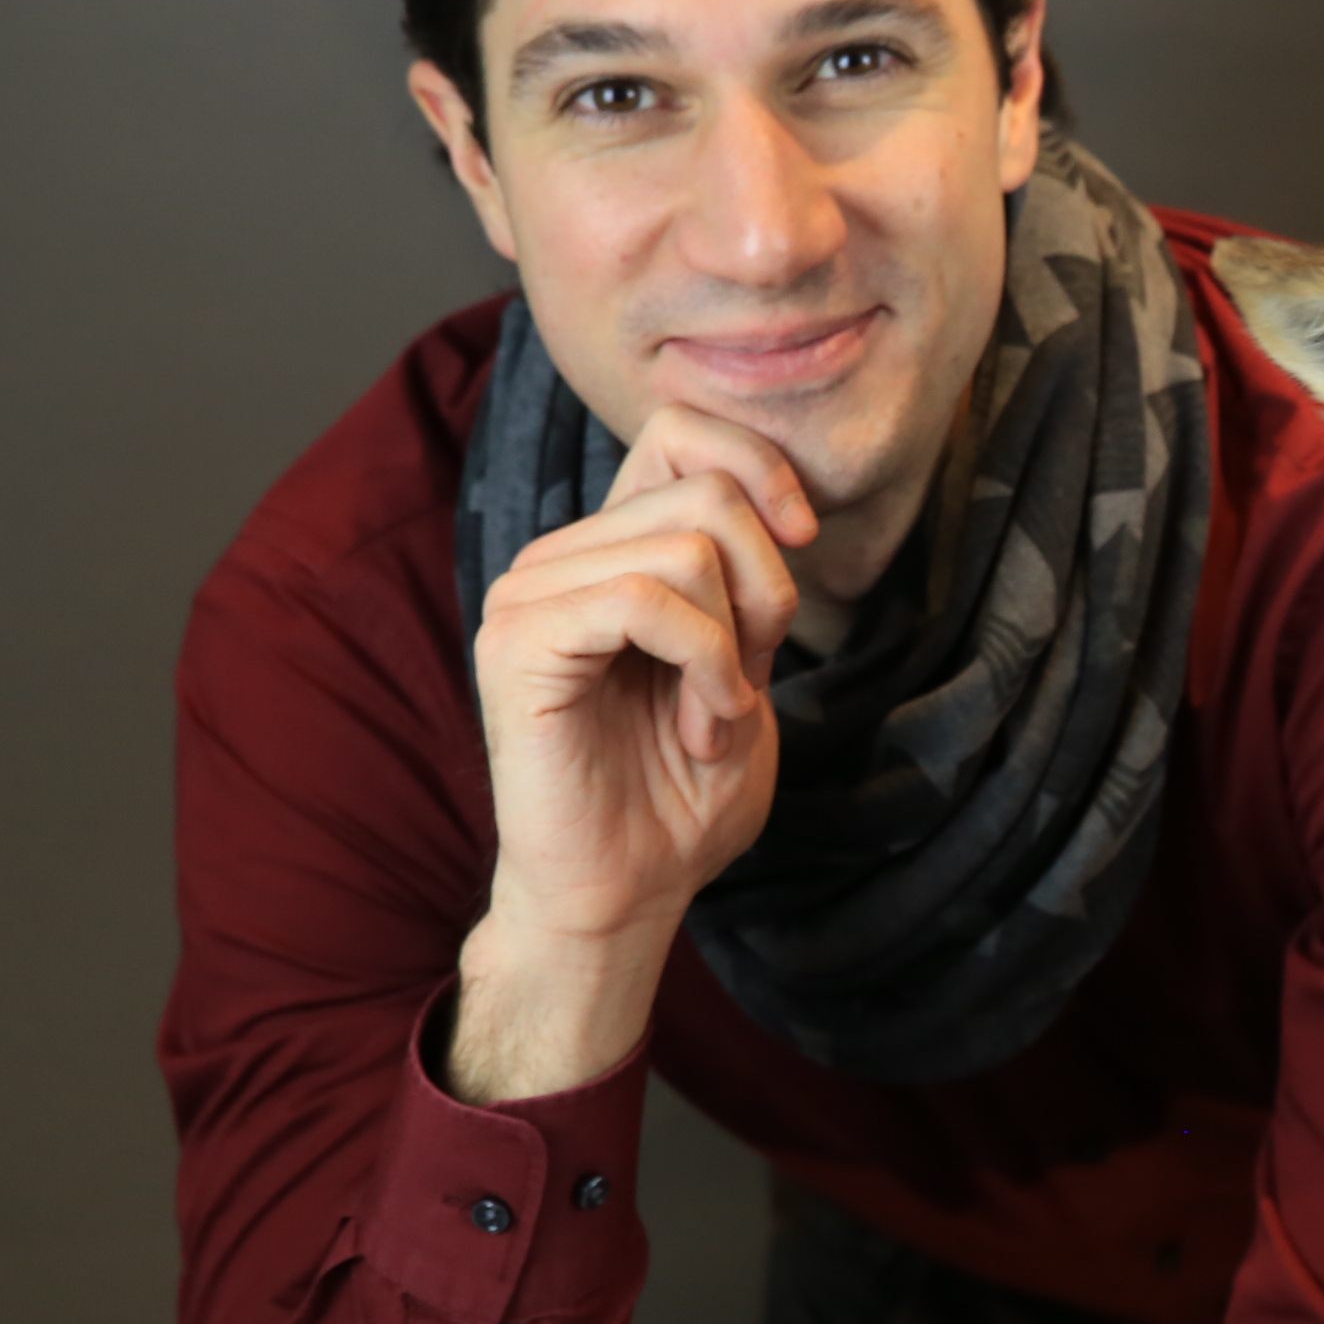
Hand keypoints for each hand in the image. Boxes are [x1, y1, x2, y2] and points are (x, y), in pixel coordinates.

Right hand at [455, 406, 817, 1098]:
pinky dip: (708, 666)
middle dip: (768, 593)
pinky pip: (647, 600)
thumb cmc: (682, 793)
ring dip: (737, 648)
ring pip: (688, 548)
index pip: (683, 433)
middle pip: (707, 493)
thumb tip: (778, 508)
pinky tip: (701, 727)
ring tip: (713, 720)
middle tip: (748, 683)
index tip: (803, 540)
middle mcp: (562, 556)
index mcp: (612, 551)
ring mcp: (530, 592)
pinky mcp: (519, 640)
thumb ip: (751, 581)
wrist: (627, 890)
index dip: (762, 468)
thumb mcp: (748, 665)